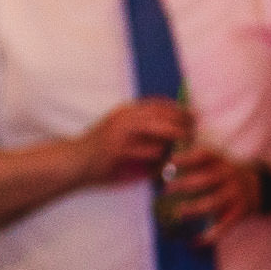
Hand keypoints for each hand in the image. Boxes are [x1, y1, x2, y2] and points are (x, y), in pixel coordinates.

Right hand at [75, 98, 191, 185]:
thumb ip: (140, 126)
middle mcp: (124, 118)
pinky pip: (150, 152)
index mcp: (125, 111)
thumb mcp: (118, 129)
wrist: (74, 161)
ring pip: (160, 131)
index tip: (194, 116)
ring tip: (186, 150)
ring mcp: (121, 133)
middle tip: (196, 134)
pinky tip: (167, 166)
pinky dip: (161, 158)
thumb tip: (170, 127)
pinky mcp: (119, 150)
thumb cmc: (100, 148)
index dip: (179, 108)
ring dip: (175, 140)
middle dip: (183, 124)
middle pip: (163, 114)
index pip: (158, 103)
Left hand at [162, 146, 262, 239]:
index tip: (170, 162)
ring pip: (213, 203)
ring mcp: (235, 195)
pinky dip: (210, 236)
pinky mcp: (240, 212)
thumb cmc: (224, 173)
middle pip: (206, 180)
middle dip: (184, 185)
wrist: (259, 186)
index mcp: (220, 161)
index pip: (204, 156)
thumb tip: (162, 162)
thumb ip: (194, 159)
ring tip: (177, 213)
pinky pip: (224, 225)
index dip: (187, 158)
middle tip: (166, 190)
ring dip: (193, 209)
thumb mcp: (215, 161)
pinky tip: (194, 242)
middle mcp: (229, 176)